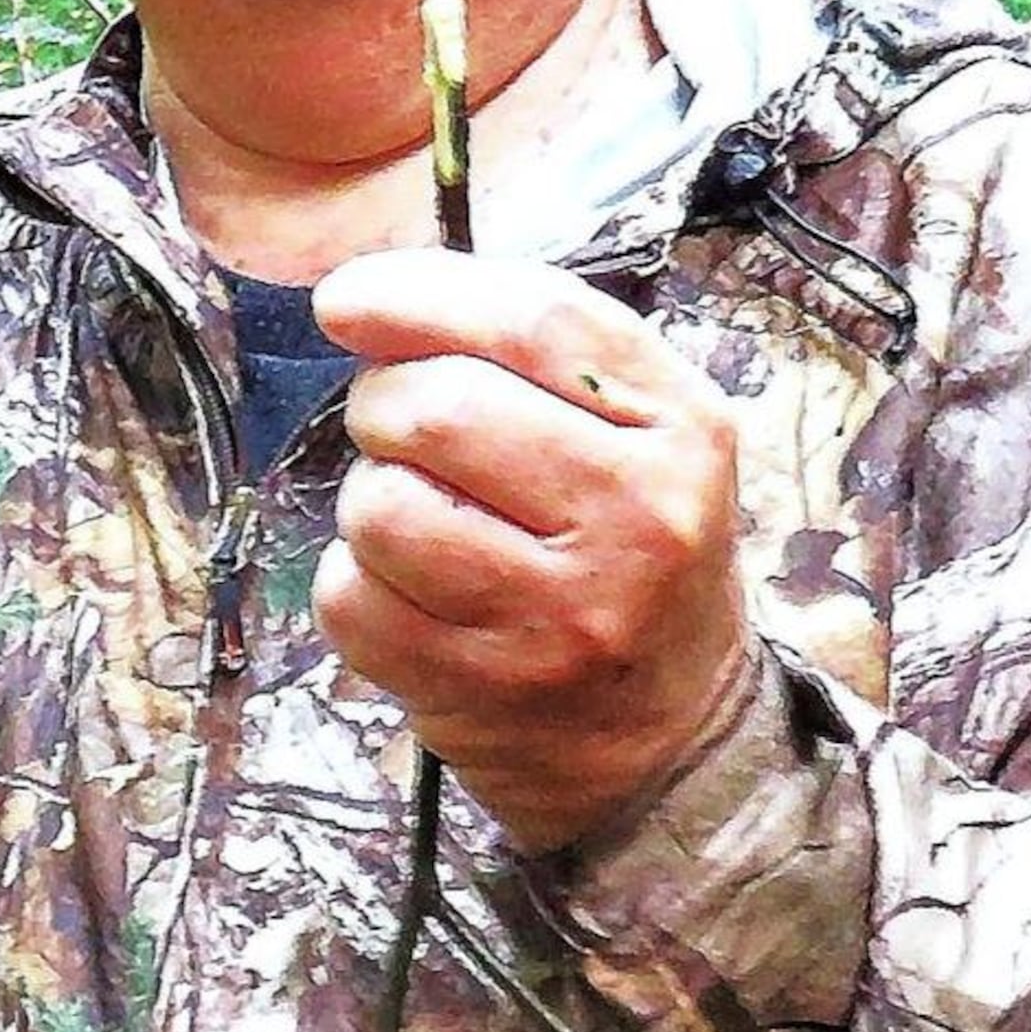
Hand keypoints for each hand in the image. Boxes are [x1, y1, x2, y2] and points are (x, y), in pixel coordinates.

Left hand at [310, 247, 756, 852]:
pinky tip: (410, 592)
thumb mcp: (642, 434)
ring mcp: (561, 616)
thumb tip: (373, 299)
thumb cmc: (631, 552)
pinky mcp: (485, 691)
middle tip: (396, 427)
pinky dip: (354, 583)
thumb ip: (536, 350)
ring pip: (381, 504)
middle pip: (439, 408)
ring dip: (370, 497)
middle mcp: (637, 518)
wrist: (671, 737)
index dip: (419, 294)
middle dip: (381, 403)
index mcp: (681, 429)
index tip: (349, 298)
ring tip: (418, 517)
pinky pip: (351, 598)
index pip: (535, 320)